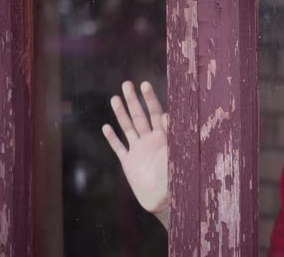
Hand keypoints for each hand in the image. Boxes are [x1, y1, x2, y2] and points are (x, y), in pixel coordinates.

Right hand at [102, 81, 168, 225]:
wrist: (165, 199)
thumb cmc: (176, 177)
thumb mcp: (176, 153)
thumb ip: (172, 134)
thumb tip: (168, 115)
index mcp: (162, 137)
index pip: (155, 112)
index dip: (150, 99)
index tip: (144, 84)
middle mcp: (149, 141)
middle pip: (139, 116)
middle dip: (133, 100)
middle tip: (126, 84)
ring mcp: (138, 151)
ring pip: (127, 128)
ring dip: (121, 113)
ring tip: (115, 98)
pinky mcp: (129, 163)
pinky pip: (119, 148)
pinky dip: (112, 138)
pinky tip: (106, 127)